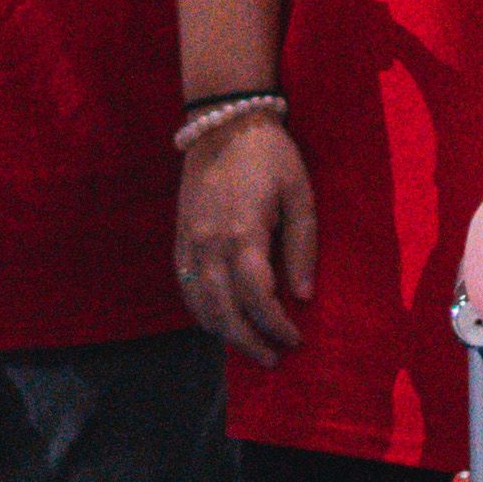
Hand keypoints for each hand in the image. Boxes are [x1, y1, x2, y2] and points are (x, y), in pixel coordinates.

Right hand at [177, 114, 316, 362]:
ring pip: (200, 304)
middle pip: (224, 311)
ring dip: (223, 332)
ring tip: (249, 346)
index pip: (258, 299)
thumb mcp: (299, 194)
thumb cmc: (269, 155)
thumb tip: (303, 296)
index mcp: (243, 234)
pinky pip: (185, 285)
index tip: (296, 339)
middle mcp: (210, 244)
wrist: (223, 123)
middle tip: (273, 358)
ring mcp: (190, 242)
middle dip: (249, 341)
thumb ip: (301, 247)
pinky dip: (200, 311)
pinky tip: (219, 321)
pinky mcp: (180, 237)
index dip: (277, 326)